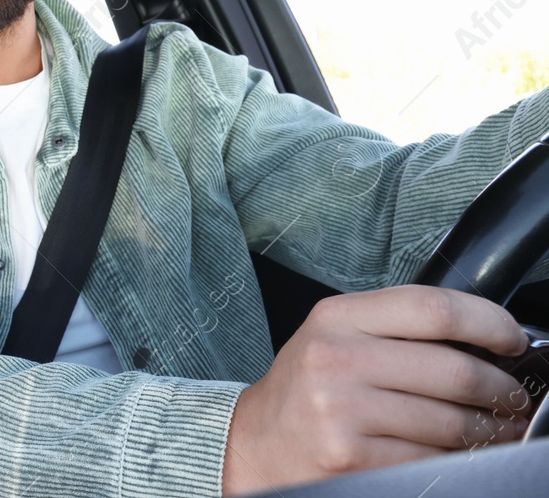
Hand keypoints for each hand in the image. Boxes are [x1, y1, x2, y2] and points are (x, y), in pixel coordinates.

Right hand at [222, 285, 531, 494]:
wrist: (255, 442)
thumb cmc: (307, 388)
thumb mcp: (336, 337)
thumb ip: (396, 328)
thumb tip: (485, 340)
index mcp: (336, 318)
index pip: (433, 309)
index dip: (489, 322)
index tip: (512, 339)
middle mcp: (334, 359)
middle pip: (454, 369)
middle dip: (501, 389)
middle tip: (513, 396)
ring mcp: (340, 411)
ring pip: (451, 421)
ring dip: (487, 430)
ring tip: (493, 428)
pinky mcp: (350, 458)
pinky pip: (430, 458)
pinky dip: (455, 459)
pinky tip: (456, 452)